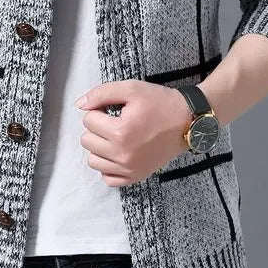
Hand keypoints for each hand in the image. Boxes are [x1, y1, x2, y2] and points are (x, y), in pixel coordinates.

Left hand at [75, 79, 193, 186]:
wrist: (188, 122)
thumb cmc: (160, 103)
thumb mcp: (131, 89)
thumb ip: (101, 94)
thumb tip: (80, 105)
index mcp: (120, 131)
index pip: (88, 120)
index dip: (99, 110)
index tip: (115, 109)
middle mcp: (122, 154)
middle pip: (87, 140)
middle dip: (98, 128)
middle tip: (116, 121)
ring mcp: (129, 169)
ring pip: (93, 160)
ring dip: (100, 147)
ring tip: (117, 137)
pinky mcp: (135, 177)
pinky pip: (108, 178)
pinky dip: (109, 166)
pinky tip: (119, 153)